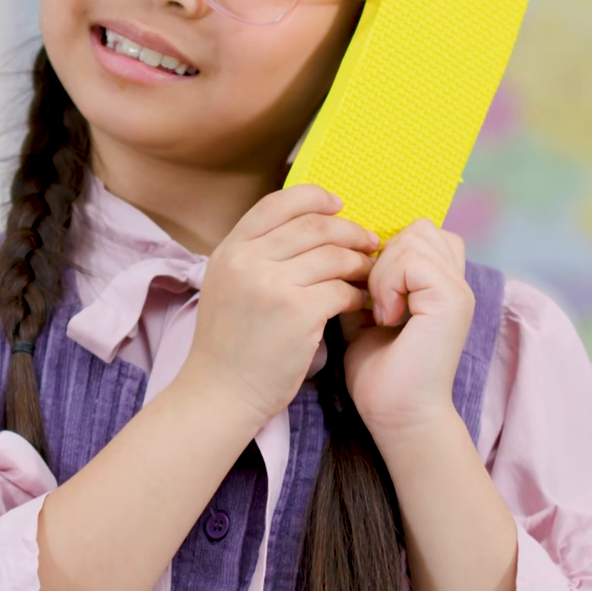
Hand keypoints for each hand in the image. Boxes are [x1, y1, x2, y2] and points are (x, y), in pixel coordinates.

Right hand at [183, 185, 377, 429]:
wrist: (221, 393)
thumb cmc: (230, 344)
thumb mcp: (227, 285)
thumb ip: (255, 254)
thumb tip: (304, 227)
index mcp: (230, 250)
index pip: (278, 203)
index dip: (314, 197)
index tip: (338, 205)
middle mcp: (248, 261)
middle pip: (313, 226)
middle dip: (349, 230)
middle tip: (369, 241)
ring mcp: (273, 285)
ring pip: (334, 256)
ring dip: (359, 263)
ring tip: (370, 273)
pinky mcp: (299, 313)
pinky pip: (342, 290)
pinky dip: (358, 294)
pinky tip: (361, 302)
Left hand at [341, 219, 474, 444]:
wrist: (397, 415)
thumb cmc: (381, 375)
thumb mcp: (366, 314)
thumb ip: (364, 281)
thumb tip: (342, 249)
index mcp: (441, 284)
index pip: (421, 233)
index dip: (389, 249)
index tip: (366, 286)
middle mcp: (456, 282)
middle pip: (418, 229)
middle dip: (384, 256)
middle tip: (372, 299)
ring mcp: (459, 289)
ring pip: (413, 239)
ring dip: (384, 270)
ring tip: (379, 309)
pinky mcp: (452, 300)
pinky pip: (411, 261)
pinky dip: (389, 283)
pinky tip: (385, 317)